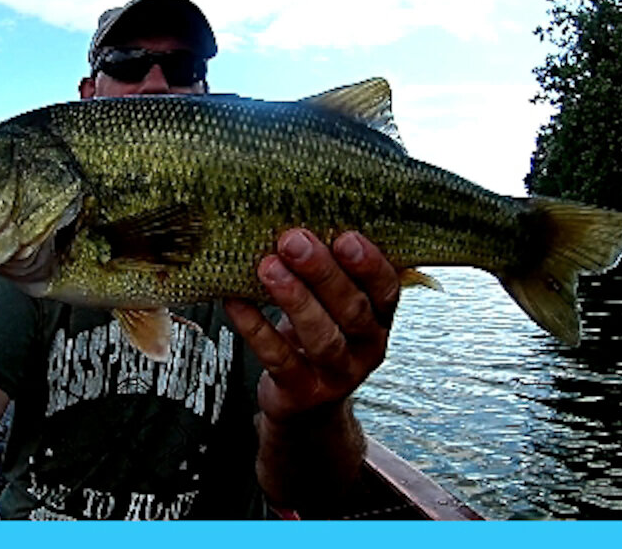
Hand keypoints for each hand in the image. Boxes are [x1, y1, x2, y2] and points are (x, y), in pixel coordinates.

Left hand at [224, 229, 397, 422]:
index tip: (346, 236)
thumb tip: (298, 215)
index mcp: (379, 317)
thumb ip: (329, 270)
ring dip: (294, 299)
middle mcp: (366, 346)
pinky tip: (236, 301)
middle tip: (293, 241)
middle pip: (352, 310)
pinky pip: (279, 358)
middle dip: (322, 273)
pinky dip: (256, 328)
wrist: (307, 405)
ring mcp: (337, 374)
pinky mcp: (302, 392)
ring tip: (268, 268)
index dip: (369, 264)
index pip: (386, 289)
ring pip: (321, 337)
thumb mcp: (333, 304)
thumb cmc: (318, 334)